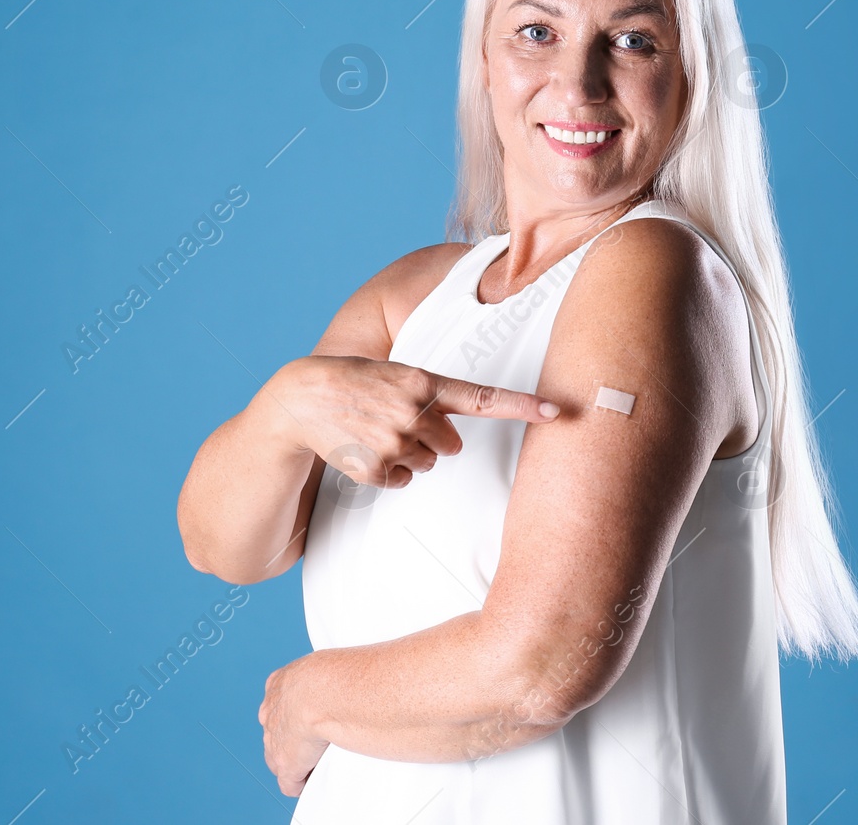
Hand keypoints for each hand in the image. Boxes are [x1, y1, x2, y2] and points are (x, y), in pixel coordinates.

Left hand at [259, 658, 329, 796]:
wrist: (322, 691)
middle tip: (320, 738)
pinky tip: (318, 779)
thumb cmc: (334, 672)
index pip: (281, 702)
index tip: (315, 716)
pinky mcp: (286, 765)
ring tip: (323, 758)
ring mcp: (275, 741)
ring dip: (298, 761)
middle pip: (277, 732)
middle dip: (294, 737)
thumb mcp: (328, 664)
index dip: (297, 713)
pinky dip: (302, 784)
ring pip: (279, 758)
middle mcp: (271, 712)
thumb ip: (329, 674)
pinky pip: (289, 783)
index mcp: (280, 683)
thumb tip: (354, 677)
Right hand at [271, 355, 561, 488]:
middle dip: (430, 439)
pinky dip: (385, 472)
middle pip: (450, 444)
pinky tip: (362, 450)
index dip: (524, 406)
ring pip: (426, 464)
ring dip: (406, 454)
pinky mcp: (376, 468)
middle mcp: (415, 411)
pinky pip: (401, 481)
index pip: (484, 397)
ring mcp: (395, 442)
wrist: (300, 400)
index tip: (558, 411)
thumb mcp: (395, 375)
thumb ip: (433, 400)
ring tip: (373, 432)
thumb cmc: (355, 384)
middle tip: (394, 422)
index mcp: (424, 381)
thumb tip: (455, 443)